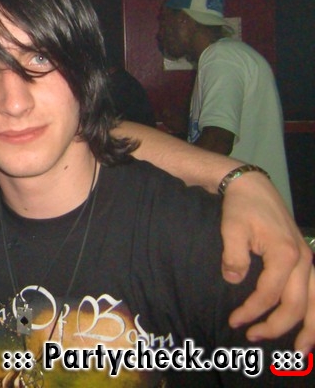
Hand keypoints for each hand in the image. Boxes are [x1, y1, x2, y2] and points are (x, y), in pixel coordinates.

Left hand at [220, 171, 313, 351]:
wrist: (253, 187)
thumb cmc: (241, 207)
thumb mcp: (231, 228)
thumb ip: (233, 255)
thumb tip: (234, 281)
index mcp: (284, 254)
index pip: (269, 294)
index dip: (251, 311)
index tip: (234, 321)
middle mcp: (302, 260)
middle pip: (296, 304)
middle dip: (277, 326)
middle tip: (254, 338)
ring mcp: (308, 260)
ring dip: (311, 328)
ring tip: (301, 350)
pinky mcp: (306, 259)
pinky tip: (311, 325)